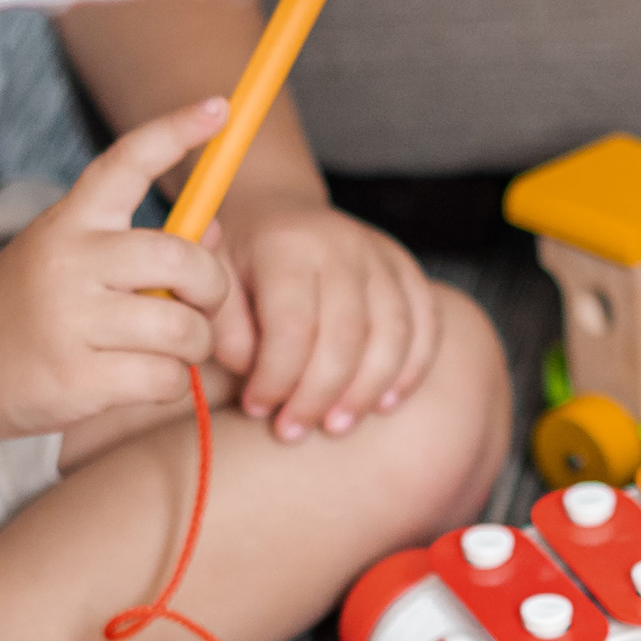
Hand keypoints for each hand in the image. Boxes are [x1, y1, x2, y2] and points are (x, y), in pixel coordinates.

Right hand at [0, 98, 235, 437]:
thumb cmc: (38, 302)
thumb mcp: (79, 256)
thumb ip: (147, 245)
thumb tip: (213, 232)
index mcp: (73, 220)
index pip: (127, 161)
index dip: (176, 132)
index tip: (220, 110)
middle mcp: (71, 261)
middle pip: (178, 259)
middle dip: (213, 288)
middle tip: (201, 305)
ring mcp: (70, 319)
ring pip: (180, 328)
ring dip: (195, 344)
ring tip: (170, 349)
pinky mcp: (76, 377)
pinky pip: (162, 378)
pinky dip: (169, 383)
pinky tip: (143, 378)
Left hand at [212, 199, 441, 440]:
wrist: (278, 210)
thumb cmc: (240, 260)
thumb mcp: (214, 286)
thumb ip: (229, 332)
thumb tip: (258, 376)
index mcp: (287, 245)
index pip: (292, 326)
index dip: (275, 379)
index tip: (256, 408)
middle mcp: (342, 245)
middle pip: (346, 337)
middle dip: (319, 396)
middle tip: (293, 430)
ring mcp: (381, 256)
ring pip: (393, 335)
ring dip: (366, 392)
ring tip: (337, 426)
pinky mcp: (407, 270)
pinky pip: (426, 326)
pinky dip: (411, 371)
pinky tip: (384, 403)